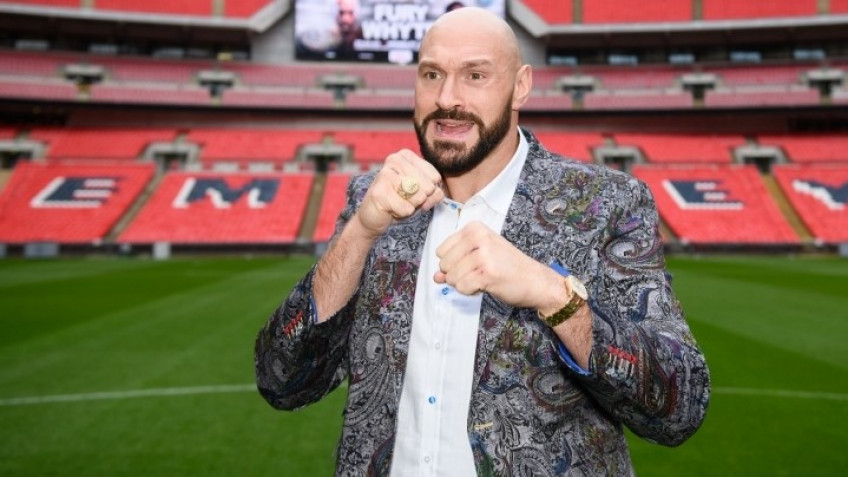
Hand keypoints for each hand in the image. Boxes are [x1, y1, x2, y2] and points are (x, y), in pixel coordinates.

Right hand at [354, 149, 444, 237]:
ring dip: (411, 206)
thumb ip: (435, 192)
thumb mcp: (421, 195)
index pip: (435, 176)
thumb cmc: (399, 201)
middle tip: (406, 200)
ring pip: (419, 197)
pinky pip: (406, 208)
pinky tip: (391, 209)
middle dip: (421, 200)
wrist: (373, 216)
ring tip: (398, 203)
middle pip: (428, 186)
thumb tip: (434, 192)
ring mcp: (385, 174)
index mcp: (406, 156)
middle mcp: (395, 160)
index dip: (431, 192)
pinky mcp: (379, 192)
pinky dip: (402, 214)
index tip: (416, 193)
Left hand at [433, 221, 562, 309]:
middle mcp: (478, 237)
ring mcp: (483, 255)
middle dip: (457, 275)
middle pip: (444, 265)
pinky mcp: (486, 273)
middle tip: (480, 273)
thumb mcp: (480, 257)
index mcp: (475, 228)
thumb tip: (435, 276)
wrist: (536, 281)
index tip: (472, 264)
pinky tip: (486, 286)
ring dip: (465, 284)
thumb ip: (455, 264)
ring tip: (485, 279)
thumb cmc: (508, 267)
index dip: (453, 263)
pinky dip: (471, 291)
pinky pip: (462, 287)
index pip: (441, 251)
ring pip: (452, 278)